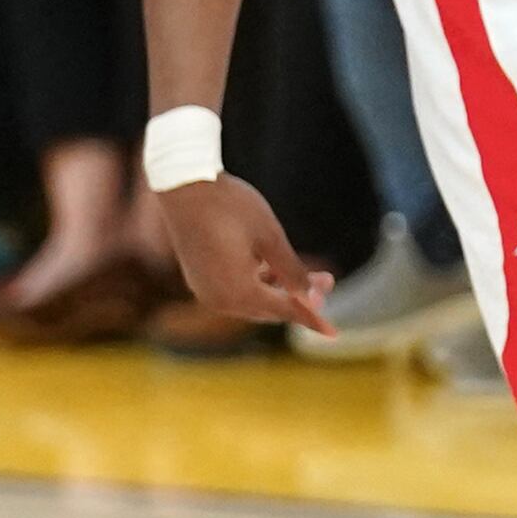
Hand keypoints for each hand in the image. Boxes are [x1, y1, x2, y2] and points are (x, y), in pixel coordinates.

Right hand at [164, 173, 335, 334]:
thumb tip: (313, 301)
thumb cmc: (230, 207)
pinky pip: (234, 291)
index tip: (334, 332)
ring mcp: (205, 290)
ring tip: (305, 273)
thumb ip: (292, 273)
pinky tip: (271, 268)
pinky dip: (256, 285)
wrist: (182, 184)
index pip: (284, 311)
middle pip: (267, 309)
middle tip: (326, 281)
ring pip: (251, 301)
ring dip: (277, 290)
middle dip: (297, 299)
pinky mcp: (198, 278)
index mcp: (237, 292)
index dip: (312, 319)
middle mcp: (218, 299)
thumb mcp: (270, 237)